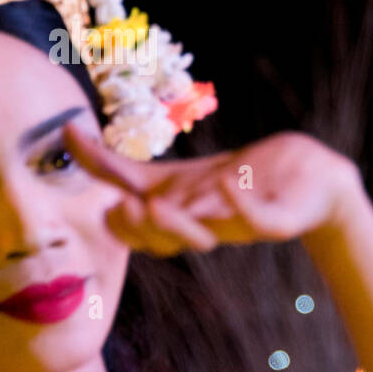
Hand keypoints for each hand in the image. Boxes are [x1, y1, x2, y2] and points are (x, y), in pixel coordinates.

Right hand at [65, 126, 362, 255]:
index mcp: (179, 219)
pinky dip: (242, 204)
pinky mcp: (279, 220)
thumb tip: (63, 134)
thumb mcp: (174, 174)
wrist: (309, 180)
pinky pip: (260, 221)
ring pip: (207, 231)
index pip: (141, 234)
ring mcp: (242, 225)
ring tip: (153, 206)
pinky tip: (229, 182)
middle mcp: (206, 227)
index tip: (106, 208)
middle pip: (168, 238)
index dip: (124, 228)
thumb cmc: (238, 178)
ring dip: (180, 221)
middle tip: (119, 209)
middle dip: (142, 228)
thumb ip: (116, 166)